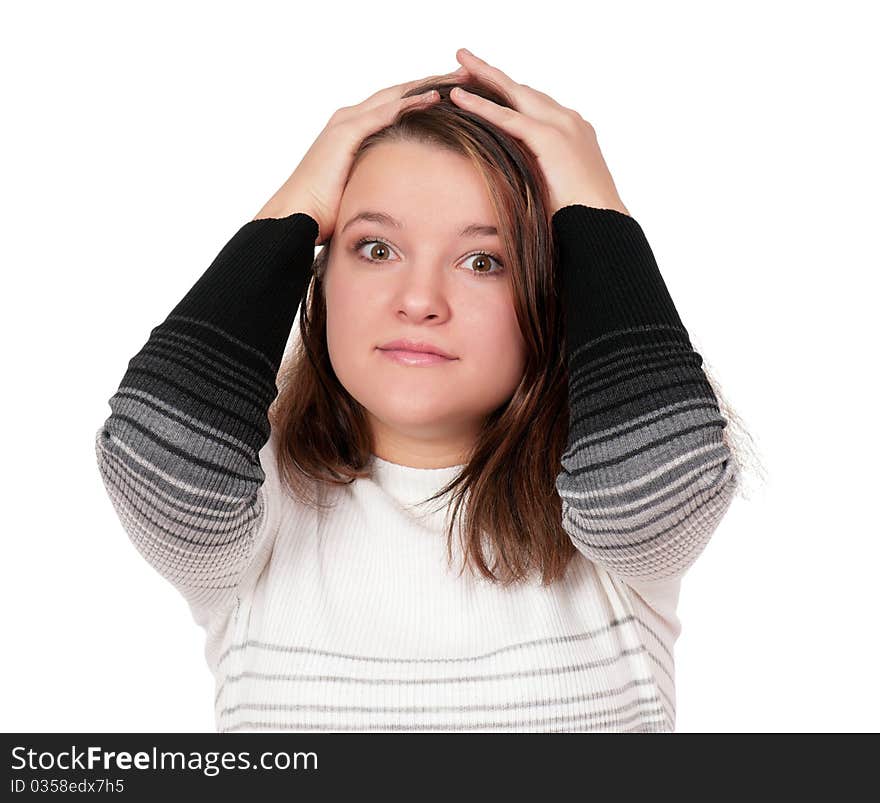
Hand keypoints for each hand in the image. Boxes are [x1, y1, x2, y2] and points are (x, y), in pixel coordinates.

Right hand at [253, 65, 467, 242]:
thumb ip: (377, 181)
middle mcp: (349, 119)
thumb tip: (402, 195)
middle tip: (466, 74)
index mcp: (353, 131)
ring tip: (459, 78)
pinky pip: (384, 112)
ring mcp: (346, 122)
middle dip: (433, 82)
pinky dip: (410, 102)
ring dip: (428, 84)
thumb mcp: (358, 189)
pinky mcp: (345, 133)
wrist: (295, 217)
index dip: (424, 96)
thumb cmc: (323, 212)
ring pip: (395, 95)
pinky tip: (436, 97)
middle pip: (399, 93)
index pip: (395, 105)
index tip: (455, 92)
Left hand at [448, 48, 629, 216]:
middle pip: (523, 90)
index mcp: (571, 131)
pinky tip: (459, 96)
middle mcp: (568, 121)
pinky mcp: (550, 138)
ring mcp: (561, 126)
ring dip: (484, 76)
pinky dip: (481, 106)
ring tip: (459, 63)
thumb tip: (514, 179)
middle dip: (493, 75)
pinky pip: (508, 117)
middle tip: (465, 61)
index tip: (485, 84)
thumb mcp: (554, 187)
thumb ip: (536, 172)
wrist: (601, 223)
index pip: (534, 103)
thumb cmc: (578, 216)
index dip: (508, 93)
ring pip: (514, 94)